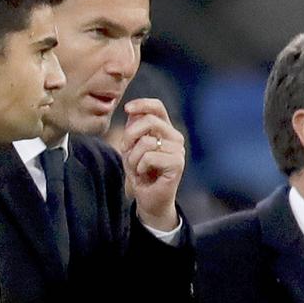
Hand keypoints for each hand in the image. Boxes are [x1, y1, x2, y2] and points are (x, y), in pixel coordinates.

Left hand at [121, 98, 184, 230]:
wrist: (149, 199)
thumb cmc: (140, 172)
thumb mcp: (131, 147)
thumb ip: (133, 129)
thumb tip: (133, 112)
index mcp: (165, 130)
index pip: (157, 107)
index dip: (142, 103)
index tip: (127, 108)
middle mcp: (175, 137)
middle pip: (150, 121)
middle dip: (130, 135)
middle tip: (125, 150)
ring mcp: (178, 150)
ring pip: (146, 141)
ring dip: (133, 157)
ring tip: (137, 168)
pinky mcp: (177, 164)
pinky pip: (149, 157)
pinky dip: (140, 166)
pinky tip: (144, 174)